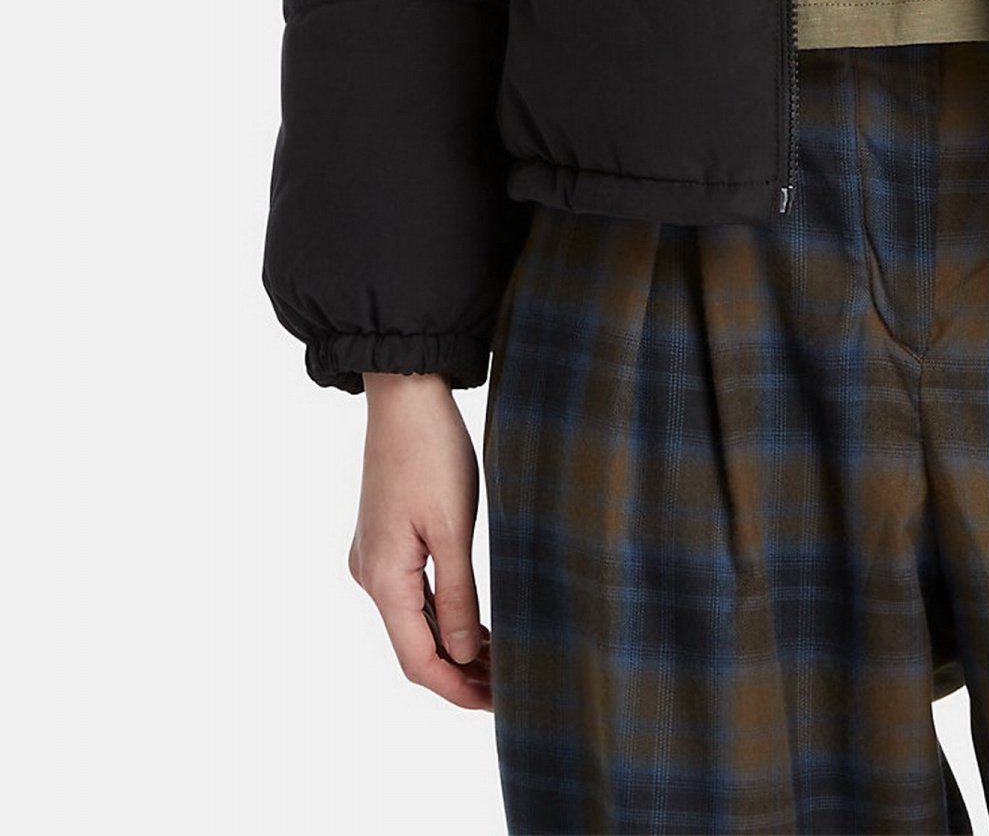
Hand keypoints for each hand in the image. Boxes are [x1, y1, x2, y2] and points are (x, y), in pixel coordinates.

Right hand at [350, 373, 492, 710]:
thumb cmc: (432, 452)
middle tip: (507, 687)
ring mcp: (373, 558)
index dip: (457, 689)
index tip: (496, 703)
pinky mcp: (384, 540)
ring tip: (499, 661)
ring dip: (452, 646)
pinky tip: (472, 623)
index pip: (419, 660)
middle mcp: (370, 576)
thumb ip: (456, 594)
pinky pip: (411, 596)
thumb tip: (461, 655)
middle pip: (414, 647)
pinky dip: (441, 616)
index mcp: (383, 579)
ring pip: (413, 623)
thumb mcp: (453, 526)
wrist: (405, 395)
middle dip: (459, 673)